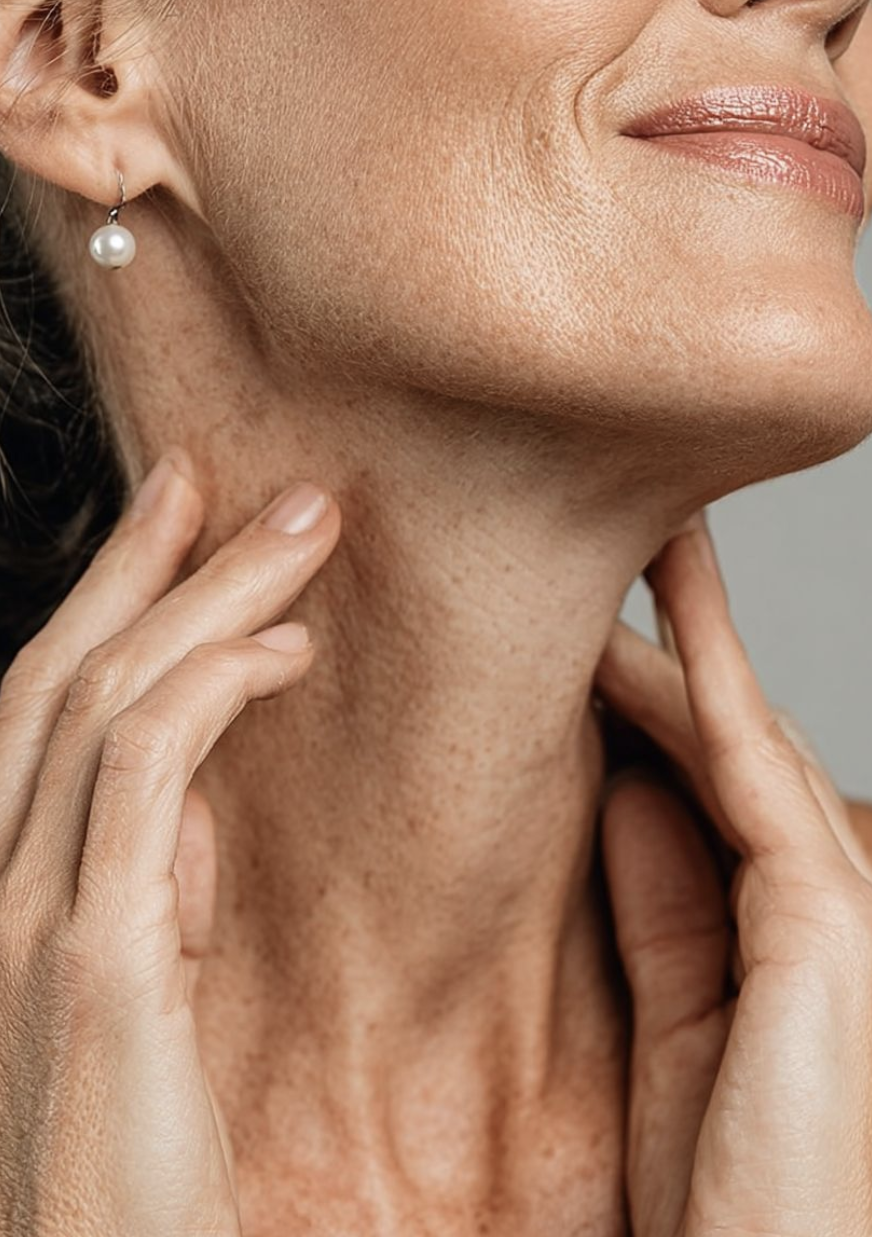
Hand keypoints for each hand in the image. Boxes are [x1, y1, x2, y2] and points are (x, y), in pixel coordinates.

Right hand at [0, 449, 339, 1234]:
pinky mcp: (96, 962)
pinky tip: (284, 650)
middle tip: (236, 478)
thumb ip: (153, 895)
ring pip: (105, 697)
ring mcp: (28, 918)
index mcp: (6, 890)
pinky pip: (143, 772)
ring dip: (207, 595)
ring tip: (300, 534)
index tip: (178, 515)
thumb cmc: (135, 1165)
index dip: (110, 593)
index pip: (45, 702)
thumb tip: (201, 806)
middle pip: (63, 671)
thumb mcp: (139, 1004)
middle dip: (154, 558)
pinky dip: (213, 687)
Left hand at [594, 517, 871, 1236]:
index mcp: (775, 925)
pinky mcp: (827, 927)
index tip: (589, 622)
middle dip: (684, 637)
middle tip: (622, 544)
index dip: (656, 688)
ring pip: (752, 736)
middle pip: (737, 737)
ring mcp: (835, 906)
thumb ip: (659, 902)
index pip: (710, 774)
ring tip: (647, 540)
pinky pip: (753, 783)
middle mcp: (819, 898)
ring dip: (700, 635)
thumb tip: (625, 792)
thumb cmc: (715, 1183)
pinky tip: (671, 620)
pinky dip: (715, 694)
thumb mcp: (668, 1014)